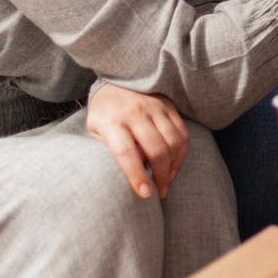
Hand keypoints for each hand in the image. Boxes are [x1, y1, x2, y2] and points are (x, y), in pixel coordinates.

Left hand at [86, 84, 188, 198]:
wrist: (115, 83)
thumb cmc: (103, 115)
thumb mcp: (95, 132)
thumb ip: (107, 151)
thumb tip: (124, 176)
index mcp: (112, 122)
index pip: (127, 152)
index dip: (137, 175)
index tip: (145, 194)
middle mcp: (135, 113)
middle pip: (156, 149)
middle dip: (161, 175)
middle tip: (160, 191)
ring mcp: (154, 107)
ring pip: (173, 141)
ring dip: (174, 165)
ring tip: (168, 179)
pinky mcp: (168, 106)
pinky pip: (182, 132)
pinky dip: (182, 152)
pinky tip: (175, 164)